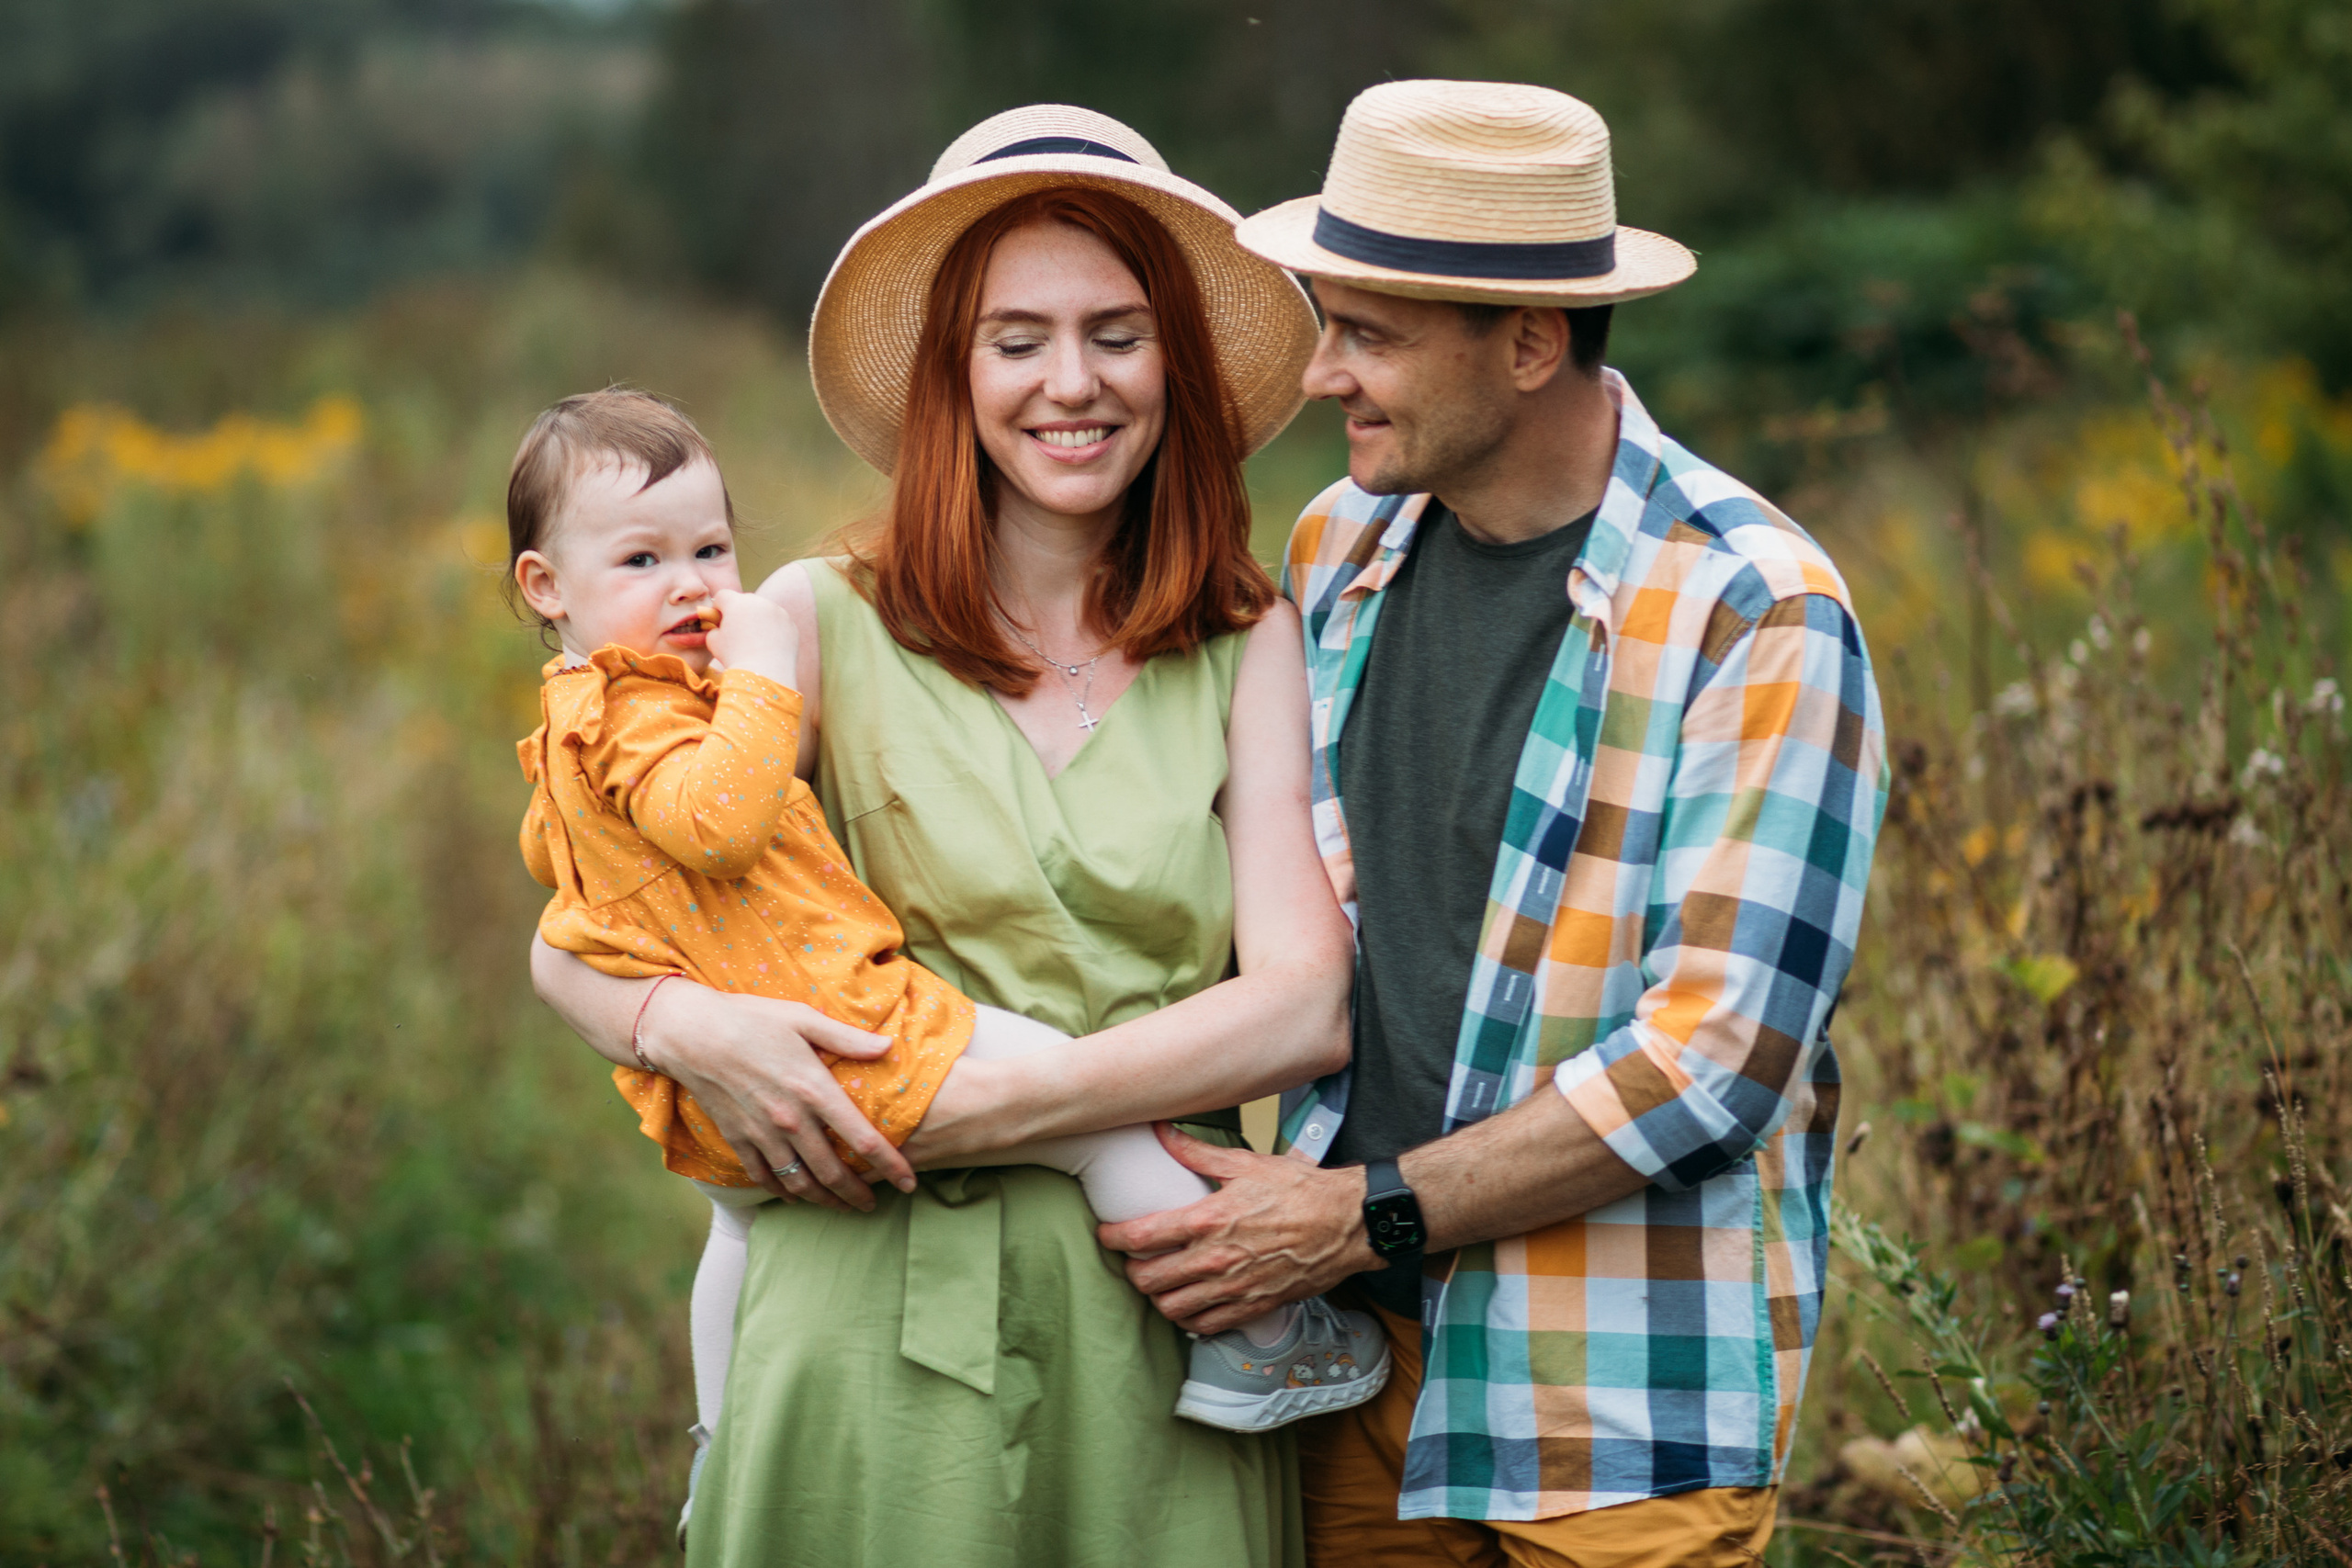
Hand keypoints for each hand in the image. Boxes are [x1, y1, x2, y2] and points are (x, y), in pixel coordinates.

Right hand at [638, 983, 911, 1209]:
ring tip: (842, 1207)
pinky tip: (795, 1195)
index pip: (863, 1140)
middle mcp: (791, 1120)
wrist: (691, 1033)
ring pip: (800, 1183)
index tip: (909, 1182)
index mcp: (814, 1090)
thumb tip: (889, 1045)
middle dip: (858, 1195)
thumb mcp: (804, 1018)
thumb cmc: (751, 1019)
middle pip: (833, 1173)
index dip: (890, 1166)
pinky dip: (784, 1191)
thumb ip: (848, 1038)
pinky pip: (765, 1177)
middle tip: (874, 1206)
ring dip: (825, 1201)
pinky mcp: (737, 1139)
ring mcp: (762, 1134)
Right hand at [703, 588, 799, 689]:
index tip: (719, 620)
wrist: (765, 674)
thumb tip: (718, 626)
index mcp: (737, 602)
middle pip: (745, 600)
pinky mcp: (790, 624)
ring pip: (764, 611)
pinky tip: (769, 646)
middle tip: (738, 631)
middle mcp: (759, 602)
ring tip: (755, 641)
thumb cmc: (735, 657)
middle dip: (740, 612)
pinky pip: (778, 623)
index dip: (718, 608)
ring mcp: (778, 611)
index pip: (723, 596)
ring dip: (758, 620)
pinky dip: (773, 630)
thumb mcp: (713, 642)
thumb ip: (714, 628)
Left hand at [1096, 1125, 1378, 1332]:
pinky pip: (1207, 1326)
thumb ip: (1196, 1151)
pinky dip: (1191, 1319)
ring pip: (1172, 1309)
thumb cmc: (1300, 1190)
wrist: (1347, 1223)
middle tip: (1134, 1260)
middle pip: (1149, 1279)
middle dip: (1133, 1271)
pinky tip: (1191, 1304)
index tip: (1107, 1235)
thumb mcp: (1245, 1163)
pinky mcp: (1254, 1307)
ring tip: (1160, 1283)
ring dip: (1159, 1297)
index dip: (1114, 1238)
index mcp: (1208, 1220)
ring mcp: (1234, 1288)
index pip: (1141, 1237)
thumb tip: (1162, 1132)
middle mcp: (1216, 1259)